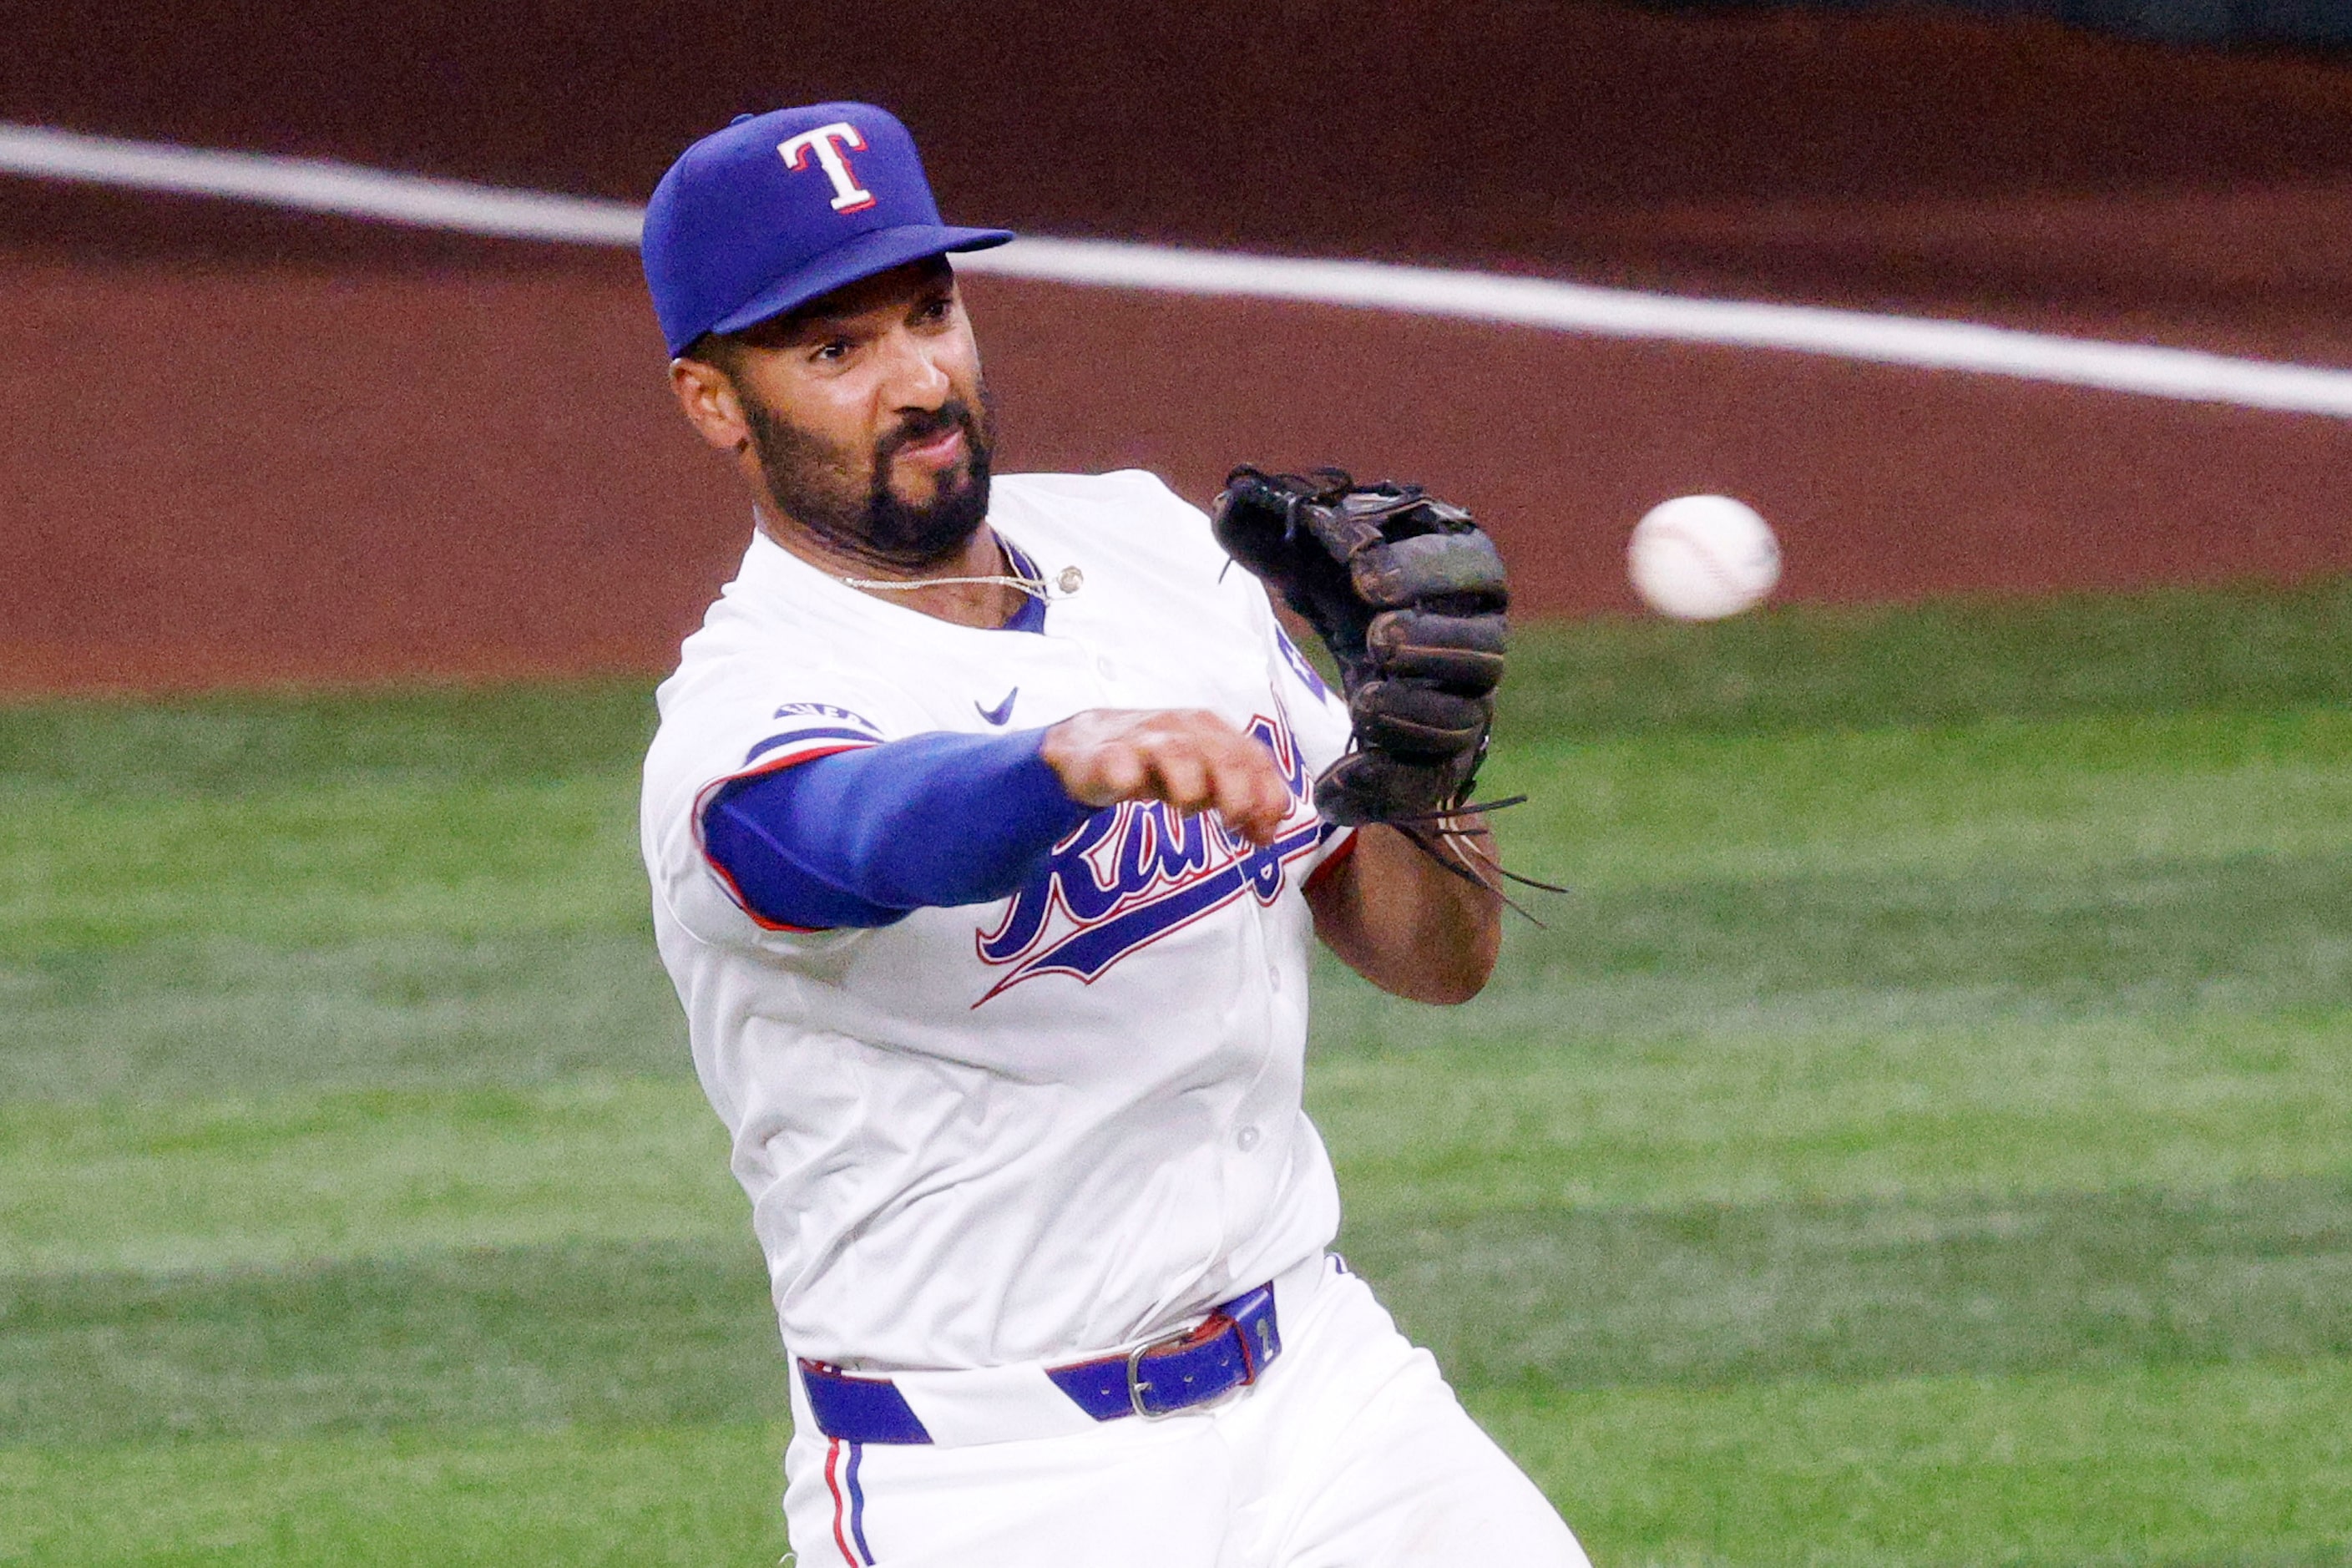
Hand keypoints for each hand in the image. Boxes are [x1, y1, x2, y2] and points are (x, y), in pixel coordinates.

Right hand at [1040, 709, 1292, 846]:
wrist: (1084, 747)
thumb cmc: (1153, 763)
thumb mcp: (1202, 776)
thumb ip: (1237, 798)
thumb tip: (1267, 833)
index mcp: (1212, 732)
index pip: (1253, 757)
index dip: (1267, 794)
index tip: (1266, 832)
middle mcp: (1182, 728)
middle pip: (1221, 754)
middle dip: (1237, 792)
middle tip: (1234, 823)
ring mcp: (1143, 739)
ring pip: (1175, 753)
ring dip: (1189, 785)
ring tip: (1186, 811)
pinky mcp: (1105, 754)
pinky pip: (1118, 762)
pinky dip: (1127, 775)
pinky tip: (1131, 789)